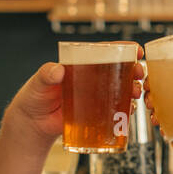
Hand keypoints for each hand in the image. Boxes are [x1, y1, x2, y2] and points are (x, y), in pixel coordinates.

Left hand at [9, 45, 146, 140]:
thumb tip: (57, 70)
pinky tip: (129, 110)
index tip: (136, 49)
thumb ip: (45, 74)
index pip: (105, 51)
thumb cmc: (34, 97)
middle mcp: (93, 79)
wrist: (32, 124)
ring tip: (136, 92)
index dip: (123, 49)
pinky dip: (125, 110)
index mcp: (81, 64)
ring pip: (121, 89)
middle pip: (120, 70)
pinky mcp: (97, 115)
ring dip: (133, 89)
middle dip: (134, 69)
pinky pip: (115, 111)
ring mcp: (96, 97)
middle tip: (139, 73)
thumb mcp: (38, 83)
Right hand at [143, 68, 172, 136]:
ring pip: (160, 108)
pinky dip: (163, 126)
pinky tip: (162, 128)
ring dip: (152, 111)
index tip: (148, 81)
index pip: (167, 75)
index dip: (154, 77)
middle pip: (158, 92)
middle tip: (149, 100)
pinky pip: (169, 124)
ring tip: (154, 117)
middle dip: (148, 95)